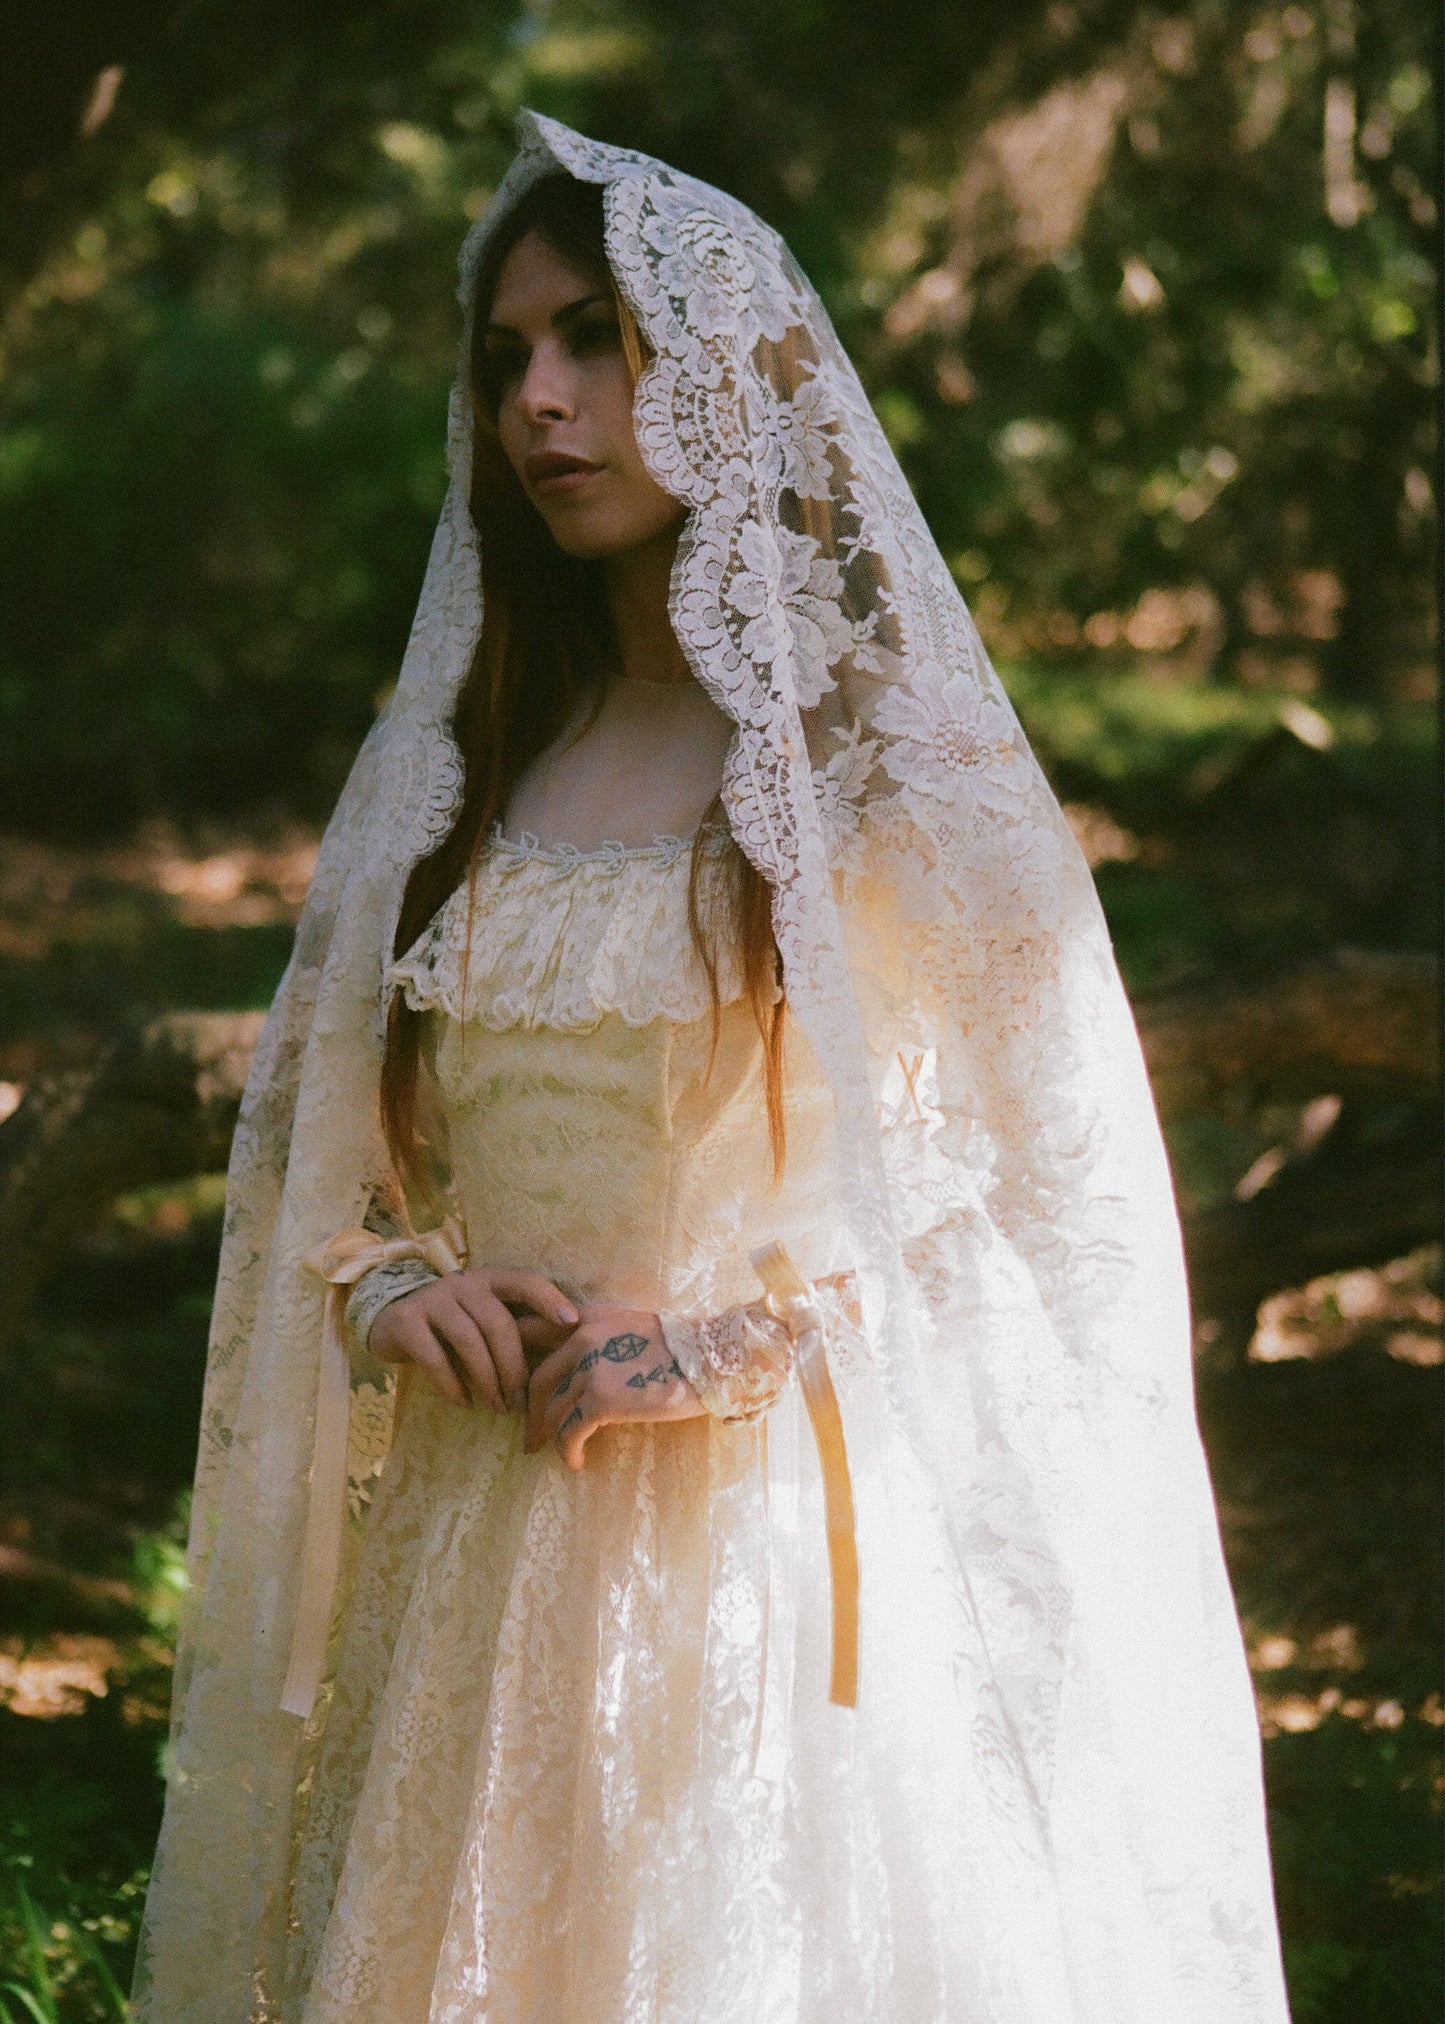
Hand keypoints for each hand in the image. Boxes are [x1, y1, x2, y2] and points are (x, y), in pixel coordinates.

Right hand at [370, 1268, 578, 1414]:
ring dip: (487, 1380)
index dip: (549, 1299)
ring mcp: (432, 1299)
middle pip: (498, 1323)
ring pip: (469, 1340)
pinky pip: (434, 1357)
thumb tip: (561, 1359)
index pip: (525, 1281)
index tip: (571, 1323)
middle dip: (514, 1366)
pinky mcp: (405, 1321)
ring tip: (498, 1408)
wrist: (390, 1318)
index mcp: (490, 1280)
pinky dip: (452, 1384)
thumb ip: (514, 1329)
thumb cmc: (452, 1325)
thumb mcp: (483, 1318)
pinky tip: (464, 1403)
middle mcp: (463, 1283)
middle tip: (520, 1401)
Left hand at [525, 1306, 703, 1470]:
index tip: (513, 1385)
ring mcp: (589, 1369)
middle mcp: (580, 1338)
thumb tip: (579, 1371)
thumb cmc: (679, 1347)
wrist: (709, 1359)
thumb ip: (598, 1340)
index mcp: (586, 1318)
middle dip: (529, 1412)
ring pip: (551, 1410)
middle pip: (537, 1380)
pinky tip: (576, 1462)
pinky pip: (570, 1432)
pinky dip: (568, 1451)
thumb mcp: (629, 1328)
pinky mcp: (601, 1400)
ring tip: (552, 1451)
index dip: (513, 1359)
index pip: (530, 1331)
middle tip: (531, 1433)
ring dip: (548, 1436)